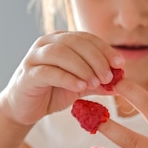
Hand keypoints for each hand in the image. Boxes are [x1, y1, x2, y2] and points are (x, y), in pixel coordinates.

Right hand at [0, 31, 123, 125]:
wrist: (25, 108)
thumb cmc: (52, 92)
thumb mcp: (80, 86)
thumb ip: (98, 83)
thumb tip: (122, 83)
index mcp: (61, 40)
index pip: (87, 38)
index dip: (105, 49)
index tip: (120, 64)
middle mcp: (47, 43)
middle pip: (75, 43)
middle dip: (96, 59)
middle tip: (109, 76)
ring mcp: (35, 57)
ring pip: (61, 54)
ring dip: (82, 68)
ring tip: (96, 83)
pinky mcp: (27, 74)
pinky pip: (49, 72)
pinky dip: (67, 78)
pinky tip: (80, 87)